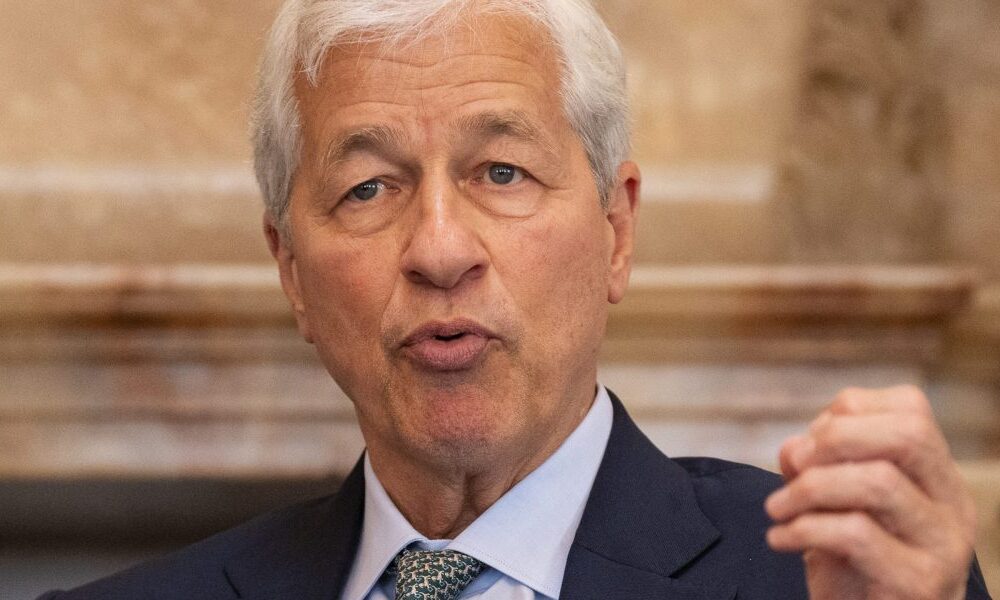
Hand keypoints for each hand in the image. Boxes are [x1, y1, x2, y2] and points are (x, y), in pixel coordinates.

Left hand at [765, 386, 976, 599]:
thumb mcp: (832, 503)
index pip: (910, 407)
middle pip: (908, 433)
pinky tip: (780, 538)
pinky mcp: (919, 584)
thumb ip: (814, 465)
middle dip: (835, 438)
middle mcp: (952, 504)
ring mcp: (943, 546)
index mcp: (936, 474)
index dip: (847, 411)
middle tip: (796, 466)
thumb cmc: (850, 562)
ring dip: (810, 487)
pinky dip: (804, 529)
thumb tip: (796, 448)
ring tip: (776, 508)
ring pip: (879, 482)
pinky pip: (857, 535)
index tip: (810, 444)